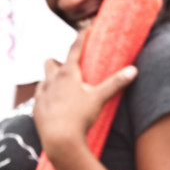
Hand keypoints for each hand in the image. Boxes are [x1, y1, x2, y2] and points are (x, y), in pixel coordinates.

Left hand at [33, 27, 137, 160]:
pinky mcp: (36, 108)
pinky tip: (54, 105)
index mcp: (68, 74)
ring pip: (44, 79)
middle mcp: (51, 80)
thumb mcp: (99, 98)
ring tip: (62, 88)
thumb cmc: (80, 117)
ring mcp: (42, 94)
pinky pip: (39, 97)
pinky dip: (46, 97)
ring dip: (51, 80)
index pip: (74, 48)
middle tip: (71, 69)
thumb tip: (133, 70)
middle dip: (59, 62)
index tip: (86, 29)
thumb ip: (115, 83)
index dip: (81, 37)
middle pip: (51, 62)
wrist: (59, 140)